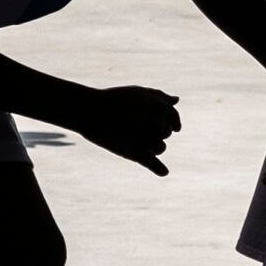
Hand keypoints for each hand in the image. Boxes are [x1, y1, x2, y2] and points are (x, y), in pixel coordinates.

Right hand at [66, 84, 181, 170]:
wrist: (88, 111)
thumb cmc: (112, 99)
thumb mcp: (137, 92)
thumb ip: (159, 96)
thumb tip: (176, 101)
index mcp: (159, 108)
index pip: (174, 118)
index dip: (170, 121)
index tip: (161, 123)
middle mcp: (156, 123)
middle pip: (166, 134)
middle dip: (155, 132)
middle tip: (133, 127)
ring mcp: (146, 139)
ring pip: (160, 148)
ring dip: (152, 147)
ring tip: (131, 140)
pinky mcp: (135, 153)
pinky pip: (152, 163)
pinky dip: (159, 169)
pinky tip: (164, 172)